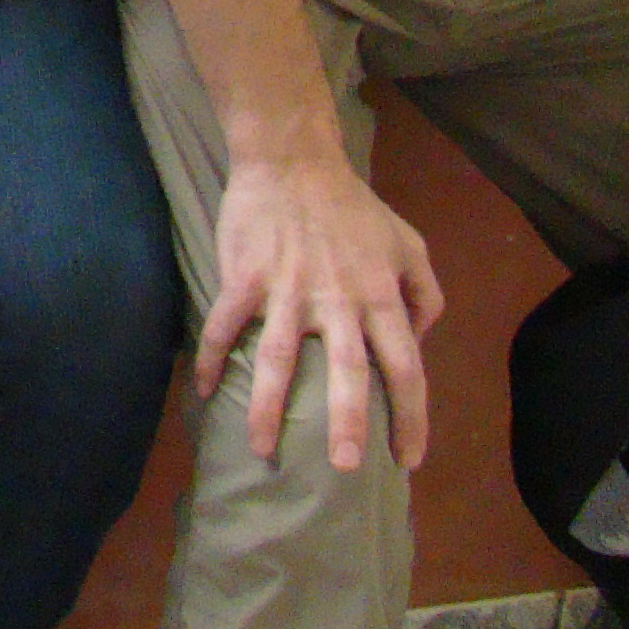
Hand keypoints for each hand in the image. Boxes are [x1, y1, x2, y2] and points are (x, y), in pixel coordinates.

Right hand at [204, 150, 442, 472]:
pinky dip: (212, 358)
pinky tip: (203, 390)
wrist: (292, 159)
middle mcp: (338, 300)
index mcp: (381, 296)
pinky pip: (226, 324)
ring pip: (278, 359)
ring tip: (263, 450)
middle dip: (348, 423)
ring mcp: (288, 289)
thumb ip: (425, 294)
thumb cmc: (352, 206)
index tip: (408, 461)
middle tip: (346, 470)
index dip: (412, 418)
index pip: (406, 367)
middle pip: (347, 371)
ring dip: (269, 407)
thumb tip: (419, 342)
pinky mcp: (246, 276)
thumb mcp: (408, 244)